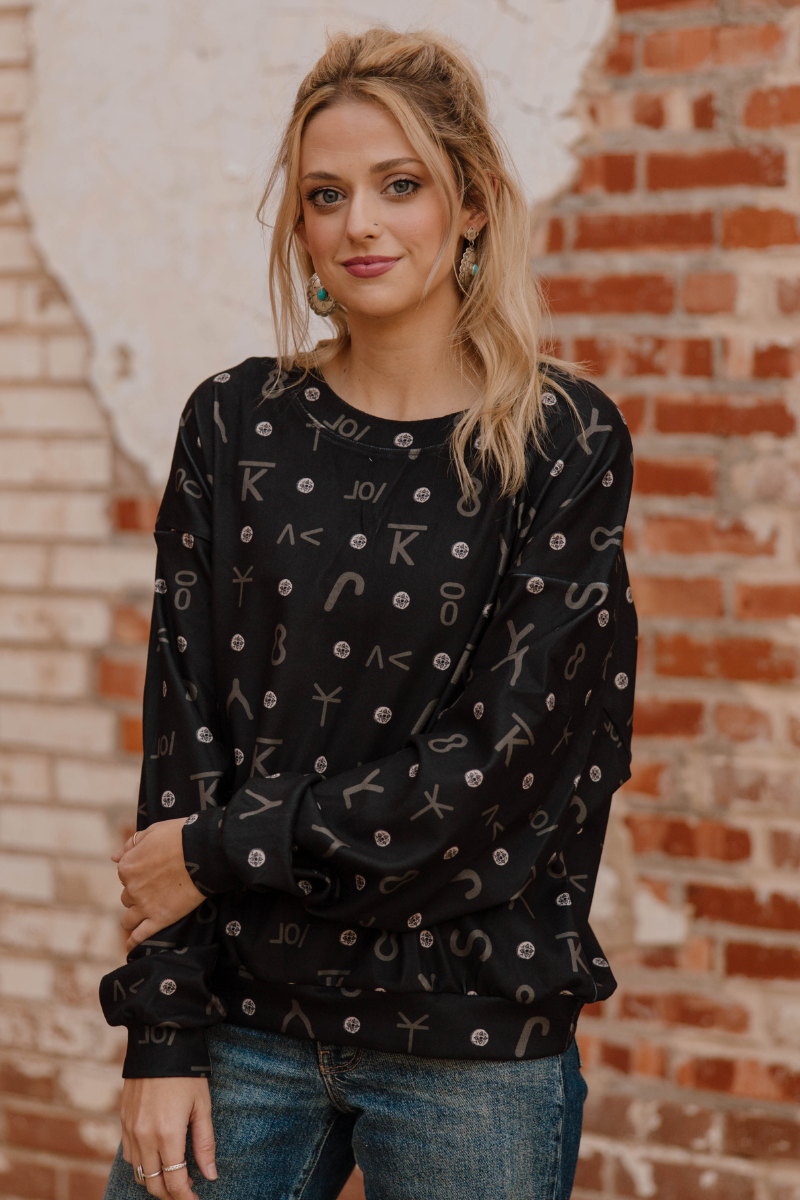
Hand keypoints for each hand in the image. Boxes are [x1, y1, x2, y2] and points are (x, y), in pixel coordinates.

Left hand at [113, 820, 205, 951]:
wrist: (204, 851)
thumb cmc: (180, 836)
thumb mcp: (153, 832)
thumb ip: (130, 845)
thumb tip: (114, 857)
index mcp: (127, 866)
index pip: (125, 875)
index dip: (139, 873)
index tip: (152, 872)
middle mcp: (131, 888)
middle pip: (127, 897)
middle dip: (138, 894)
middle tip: (156, 889)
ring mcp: (144, 905)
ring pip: (128, 919)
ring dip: (134, 917)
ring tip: (144, 917)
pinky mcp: (160, 919)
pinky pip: (140, 936)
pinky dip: (133, 943)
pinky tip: (131, 948)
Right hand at [121, 1076, 216, 1197]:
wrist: (158, 1043)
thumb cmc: (186, 1074)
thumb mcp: (202, 1106)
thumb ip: (205, 1144)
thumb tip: (210, 1176)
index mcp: (167, 1134)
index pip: (174, 1181)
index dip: (185, 1197)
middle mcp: (144, 1136)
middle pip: (154, 1183)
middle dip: (170, 1193)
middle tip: (187, 1188)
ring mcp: (130, 1130)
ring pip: (139, 1173)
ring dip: (155, 1180)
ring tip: (174, 1172)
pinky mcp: (123, 1122)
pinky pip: (129, 1156)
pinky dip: (142, 1164)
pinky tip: (157, 1156)